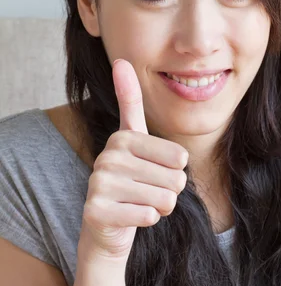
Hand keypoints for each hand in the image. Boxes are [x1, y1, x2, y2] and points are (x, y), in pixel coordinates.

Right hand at [79, 59, 187, 261]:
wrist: (107, 225)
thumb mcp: (135, 140)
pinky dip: (147, 221)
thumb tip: (120, 60)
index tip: (156, 172)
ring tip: (140, 204)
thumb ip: (129, 102)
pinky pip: (147, 216)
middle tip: (147, 193)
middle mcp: (108, 157)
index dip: (176, 172)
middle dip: (170, 192)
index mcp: (123, 138)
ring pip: (164, 200)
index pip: (179, 157)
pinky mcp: (96, 212)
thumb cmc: (131, 181)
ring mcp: (99, 184)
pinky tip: (131, 216)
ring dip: (160, 207)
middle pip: (175, 180)